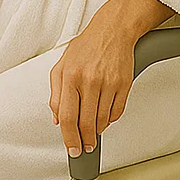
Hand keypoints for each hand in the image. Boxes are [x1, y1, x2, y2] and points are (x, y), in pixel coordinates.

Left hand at [49, 0, 173, 156]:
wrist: (113, 30)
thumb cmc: (86, 47)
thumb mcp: (61, 66)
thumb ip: (55, 94)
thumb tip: (56, 119)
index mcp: (70, 77)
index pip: (68, 117)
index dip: (69, 138)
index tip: (72, 149)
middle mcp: (89, 81)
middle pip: (86, 123)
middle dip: (84, 142)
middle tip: (84, 148)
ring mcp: (108, 83)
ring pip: (102, 121)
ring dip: (96, 132)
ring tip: (92, 133)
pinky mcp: (124, 84)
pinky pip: (117, 112)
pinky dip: (110, 120)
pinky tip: (104, 118)